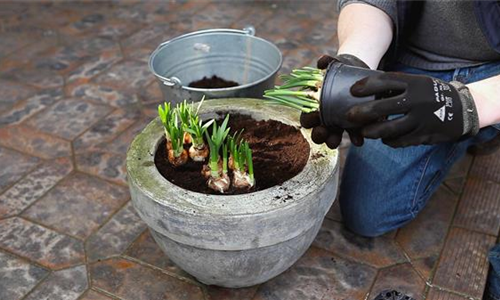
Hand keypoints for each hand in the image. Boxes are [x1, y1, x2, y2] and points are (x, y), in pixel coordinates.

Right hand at [300, 54, 367, 148]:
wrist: (359, 70)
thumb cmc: (340, 67)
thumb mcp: (335, 63)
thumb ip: (327, 62)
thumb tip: (321, 62)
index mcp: (314, 106)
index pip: (306, 118)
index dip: (308, 119)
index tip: (314, 115)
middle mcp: (324, 118)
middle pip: (316, 131)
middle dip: (318, 134)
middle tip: (323, 131)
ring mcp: (338, 123)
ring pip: (331, 137)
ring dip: (332, 141)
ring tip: (335, 141)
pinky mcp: (354, 124)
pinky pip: (352, 135)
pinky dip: (355, 138)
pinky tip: (359, 140)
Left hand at [347, 72, 479, 146]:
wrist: (463, 109)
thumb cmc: (431, 94)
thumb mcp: (418, 83)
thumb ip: (397, 86)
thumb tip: (366, 89)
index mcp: (414, 83)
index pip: (385, 81)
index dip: (366, 86)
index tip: (353, 91)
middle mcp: (417, 100)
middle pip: (382, 107)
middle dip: (362, 112)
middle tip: (349, 116)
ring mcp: (420, 119)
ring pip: (389, 129)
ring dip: (372, 131)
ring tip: (364, 131)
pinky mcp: (423, 135)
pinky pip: (400, 141)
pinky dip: (389, 140)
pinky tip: (385, 138)